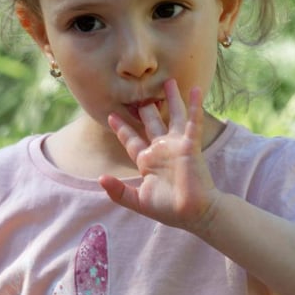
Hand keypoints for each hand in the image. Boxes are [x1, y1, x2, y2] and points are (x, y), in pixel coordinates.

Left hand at [99, 79, 221, 233]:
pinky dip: (194, 105)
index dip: (122, 128)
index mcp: (147, 161)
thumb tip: (100, 179)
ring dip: (172, 99)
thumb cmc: (168, 209)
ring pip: (173, 116)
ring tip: (168, 81)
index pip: (132, 139)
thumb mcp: (137, 201)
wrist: (193, 214)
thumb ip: (117, 192)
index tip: (111, 115)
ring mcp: (176, 145)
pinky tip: (194, 89)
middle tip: (141, 91)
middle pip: (152, 122)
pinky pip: (192, 122)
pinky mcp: (190, 145)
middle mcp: (161, 149)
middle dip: (147, 108)